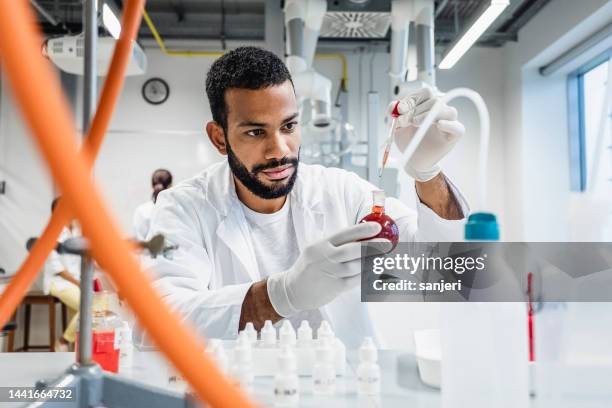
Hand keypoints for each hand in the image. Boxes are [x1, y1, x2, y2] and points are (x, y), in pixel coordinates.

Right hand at [266, 222, 390, 316]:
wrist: (293, 290)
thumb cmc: (309, 268)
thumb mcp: (316, 250)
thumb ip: (335, 245)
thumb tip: (362, 238)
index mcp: (320, 245)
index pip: (344, 234)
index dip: (362, 230)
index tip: (377, 227)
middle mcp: (324, 257)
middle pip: (351, 250)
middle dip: (372, 246)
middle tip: (387, 243)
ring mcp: (330, 273)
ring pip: (355, 266)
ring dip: (372, 261)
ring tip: (384, 257)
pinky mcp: (334, 287)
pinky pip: (355, 280)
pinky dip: (367, 275)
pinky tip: (375, 271)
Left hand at [389, 87, 464, 181]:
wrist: (413, 158)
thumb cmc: (409, 140)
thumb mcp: (397, 125)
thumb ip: (394, 113)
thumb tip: (394, 106)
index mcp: (428, 105)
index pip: (426, 93)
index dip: (412, 99)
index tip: (400, 110)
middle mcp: (440, 111)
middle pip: (435, 100)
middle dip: (417, 109)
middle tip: (405, 121)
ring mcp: (449, 122)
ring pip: (448, 111)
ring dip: (429, 115)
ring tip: (416, 122)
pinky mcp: (454, 136)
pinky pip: (458, 128)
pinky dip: (449, 125)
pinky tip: (439, 125)